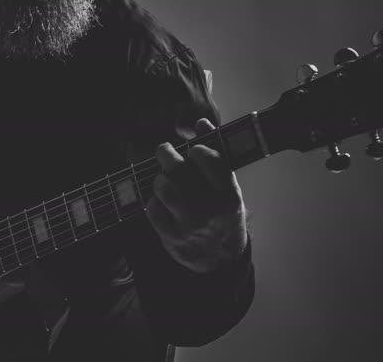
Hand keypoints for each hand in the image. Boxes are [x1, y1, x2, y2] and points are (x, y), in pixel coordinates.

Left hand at [146, 118, 247, 273]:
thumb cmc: (222, 213)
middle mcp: (211, 212)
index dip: (198, 149)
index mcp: (230, 197)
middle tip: (164, 150)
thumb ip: (216, 155)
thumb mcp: (227, 188)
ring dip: (159, 178)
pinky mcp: (171, 238)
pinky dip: (153, 200)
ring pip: (164, 188)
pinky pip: (152, 209)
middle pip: (179, 171)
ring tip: (163, 177)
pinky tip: (161, 200)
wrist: (220, 260)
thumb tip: (201, 122)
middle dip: (166, 154)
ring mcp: (190, 226)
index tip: (193, 149)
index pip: (210, 161)